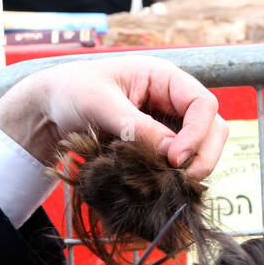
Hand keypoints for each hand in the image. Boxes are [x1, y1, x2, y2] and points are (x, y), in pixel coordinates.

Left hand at [0, 55, 228, 178]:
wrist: (49, 110)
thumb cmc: (72, 92)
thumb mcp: (102, 105)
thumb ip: (136, 126)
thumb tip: (171, 153)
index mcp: (164, 79)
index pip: (203, 105)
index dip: (197, 134)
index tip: (174, 158)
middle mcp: (173, 102)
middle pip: (213, 129)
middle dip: (204, 156)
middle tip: (180, 180)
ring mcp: (168, 126)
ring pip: (202, 149)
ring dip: (192, 169)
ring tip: (167, 185)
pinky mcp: (157, 148)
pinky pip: (179, 164)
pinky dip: (175, 177)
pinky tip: (159, 185)